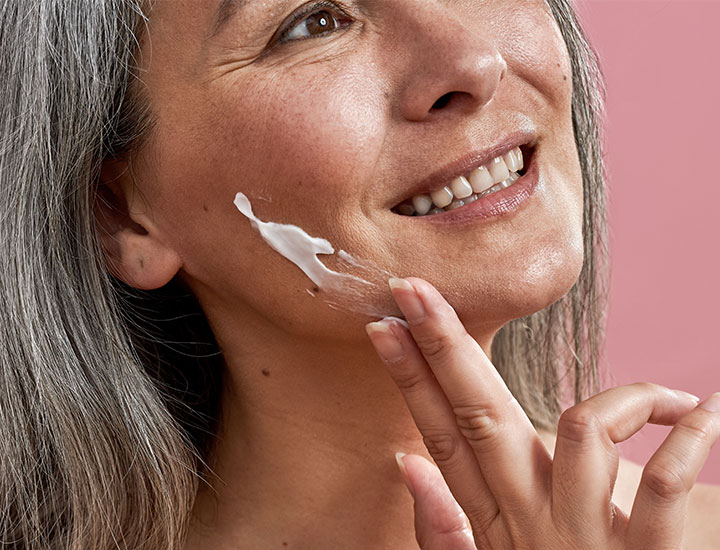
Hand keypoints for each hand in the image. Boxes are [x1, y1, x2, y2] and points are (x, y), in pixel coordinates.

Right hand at [365, 277, 719, 549]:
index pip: (439, 434)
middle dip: (445, 348)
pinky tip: (705, 411)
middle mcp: (532, 522)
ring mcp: (586, 541)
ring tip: (669, 399)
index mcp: (492, 523)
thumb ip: (442, 528)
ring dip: (625, 397)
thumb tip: (403, 460)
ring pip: (582, 431)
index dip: (408, 377)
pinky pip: (662, 487)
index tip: (384, 323)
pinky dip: (687, 439)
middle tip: (415, 290)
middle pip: (481, 417)